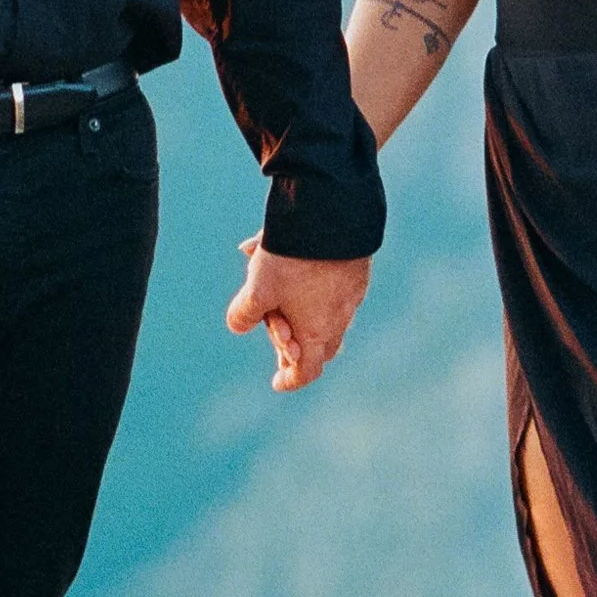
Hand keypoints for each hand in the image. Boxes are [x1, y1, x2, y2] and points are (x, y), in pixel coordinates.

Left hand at [226, 237, 370, 391]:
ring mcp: (352, 294)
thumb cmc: (293, 259)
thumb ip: (244, 313)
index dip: (291, 380)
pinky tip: (295, 266)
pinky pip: (338, 291)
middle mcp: (340, 318)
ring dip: (306, 313)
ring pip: (330, 316)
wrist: (333, 214)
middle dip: (300, 347)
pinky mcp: (357, 271)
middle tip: (281, 341)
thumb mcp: (258, 288)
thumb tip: (239, 326)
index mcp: (316, 331)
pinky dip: (318, 291)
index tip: (278, 382)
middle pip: (321, 346)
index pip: (307, 370)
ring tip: (280, 296)